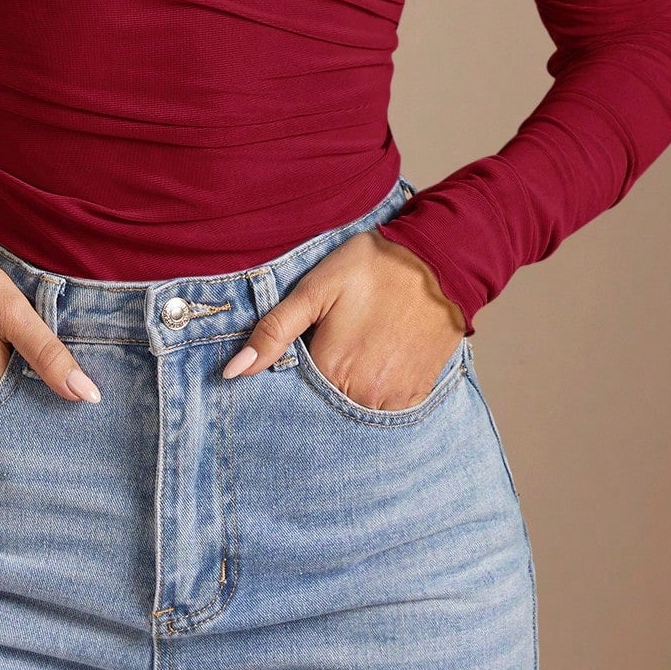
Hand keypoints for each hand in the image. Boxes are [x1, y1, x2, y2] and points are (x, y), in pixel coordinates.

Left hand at [220, 231, 466, 409]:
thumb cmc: (373, 267)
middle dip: (321, 378)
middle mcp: (362, 396)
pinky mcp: (416, 398)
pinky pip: (384, 407)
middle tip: (337, 338)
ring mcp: (393, 401)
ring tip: (358, 346)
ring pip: (354, 406)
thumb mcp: (315, 289)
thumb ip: (274, 332)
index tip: (308, 341)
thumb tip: (232, 372)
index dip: (295, 365)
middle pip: (325, 399)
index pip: (294, 388)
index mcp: (331, 370)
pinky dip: (376, 390)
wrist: (438, 262)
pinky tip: (378, 358)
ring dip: (349, 386)